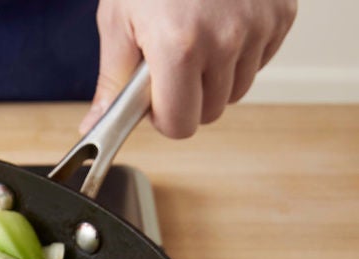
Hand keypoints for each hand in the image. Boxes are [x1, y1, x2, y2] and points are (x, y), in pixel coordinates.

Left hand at [81, 0, 296, 138]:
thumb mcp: (117, 23)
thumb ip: (112, 82)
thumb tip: (94, 127)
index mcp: (178, 48)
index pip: (181, 125)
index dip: (163, 118)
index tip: (154, 102)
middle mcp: (225, 40)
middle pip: (210, 113)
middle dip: (188, 100)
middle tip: (170, 67)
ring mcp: (258, 27)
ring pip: (237, 90)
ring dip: (215, 79)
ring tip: (195, 41)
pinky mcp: (281, 14)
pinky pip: (260, 61)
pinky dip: (241, 54)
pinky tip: (220, 26)